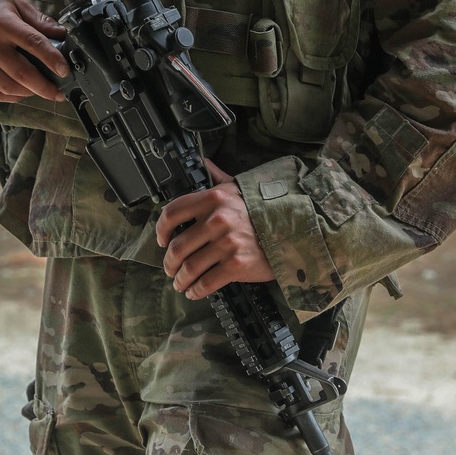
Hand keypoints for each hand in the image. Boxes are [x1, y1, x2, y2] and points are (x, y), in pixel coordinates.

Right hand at [0, 0, 67, 102]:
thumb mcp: (15, 1)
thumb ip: (39, 20)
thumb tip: (61, 35)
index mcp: (1, 21)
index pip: (32, 43)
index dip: (52, 59)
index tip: (65, 70)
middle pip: (20, 72)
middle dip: (44, 86)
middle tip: (58, 92)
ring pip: (6, 86)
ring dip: (29, 93)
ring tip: (42, 91)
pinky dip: (10, 96)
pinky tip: (22, 92)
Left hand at [156, 160, 274, 298]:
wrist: (294, 229)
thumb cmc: (264, 210)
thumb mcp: (239, 187)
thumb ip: (217, 177)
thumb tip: (203, 163)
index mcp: (213, 199)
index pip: (173, 213)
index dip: (161, 230)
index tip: (162, 240)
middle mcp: (217, 220)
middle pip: (178, 247)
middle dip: (169, 263)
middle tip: (170, 268)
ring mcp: (227, 243)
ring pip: (189, 267)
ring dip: (180, 279)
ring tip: (180, 283)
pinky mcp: (236, 264)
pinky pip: (207, 282)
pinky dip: (196, 290)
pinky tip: (193, 291)